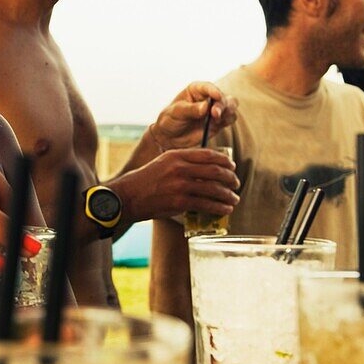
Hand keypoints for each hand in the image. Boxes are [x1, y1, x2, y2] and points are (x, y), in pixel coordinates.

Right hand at [106, 147, 239, 222]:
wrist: (128, 196)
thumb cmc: (145, 180)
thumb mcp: (163, 162)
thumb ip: (183, 162)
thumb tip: (206, 168)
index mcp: (176, 155)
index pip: (208, 154)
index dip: (225, 161)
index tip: (232, 166)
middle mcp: (180, 168)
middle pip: (215, 171)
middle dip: (231, 178)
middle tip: (236, 184)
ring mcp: (180, 185)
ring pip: (214, 189)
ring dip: (228, 195)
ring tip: (234, 199)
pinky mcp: (179, 202)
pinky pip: (206, 204)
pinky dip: (220, 207)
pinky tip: (226, 209)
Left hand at [149, 82, 237, 150]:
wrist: (170, 137)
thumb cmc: (170, 120)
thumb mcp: (176, 113)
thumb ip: (191, 109)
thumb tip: (205, 107)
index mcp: (196, 90)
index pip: (208, 87)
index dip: (213, 91)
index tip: (217, 96)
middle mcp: (208, 97)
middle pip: (223, 97)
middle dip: (222, 104)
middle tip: (215, 114)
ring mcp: (215, 109)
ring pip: (231, 106)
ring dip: (228, 112)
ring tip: (216, 119)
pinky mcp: (219, 122)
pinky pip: (230, 118)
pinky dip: (228, 120)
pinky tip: (218, 124)